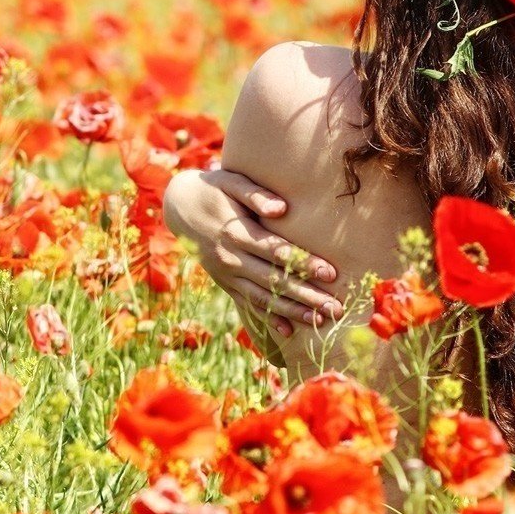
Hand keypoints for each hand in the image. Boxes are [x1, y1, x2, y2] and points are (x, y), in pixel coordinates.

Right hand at [162, 168, 342, 337]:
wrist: (179, 206)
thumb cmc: (214, 189)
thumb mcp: (231, 181)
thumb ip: (255, 193)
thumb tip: (281, 209)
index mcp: (235, 232)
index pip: (276, 252)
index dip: (303, 263)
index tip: (330, 273)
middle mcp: (231, 258)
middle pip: (274, 280)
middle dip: (306, 295)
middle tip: (335, 308)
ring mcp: (227, 274)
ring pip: (263, 297)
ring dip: (293, 311)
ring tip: (321, 322)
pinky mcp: (225, 282)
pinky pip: (248, 304)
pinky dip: (267, 318)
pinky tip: (288, 332)